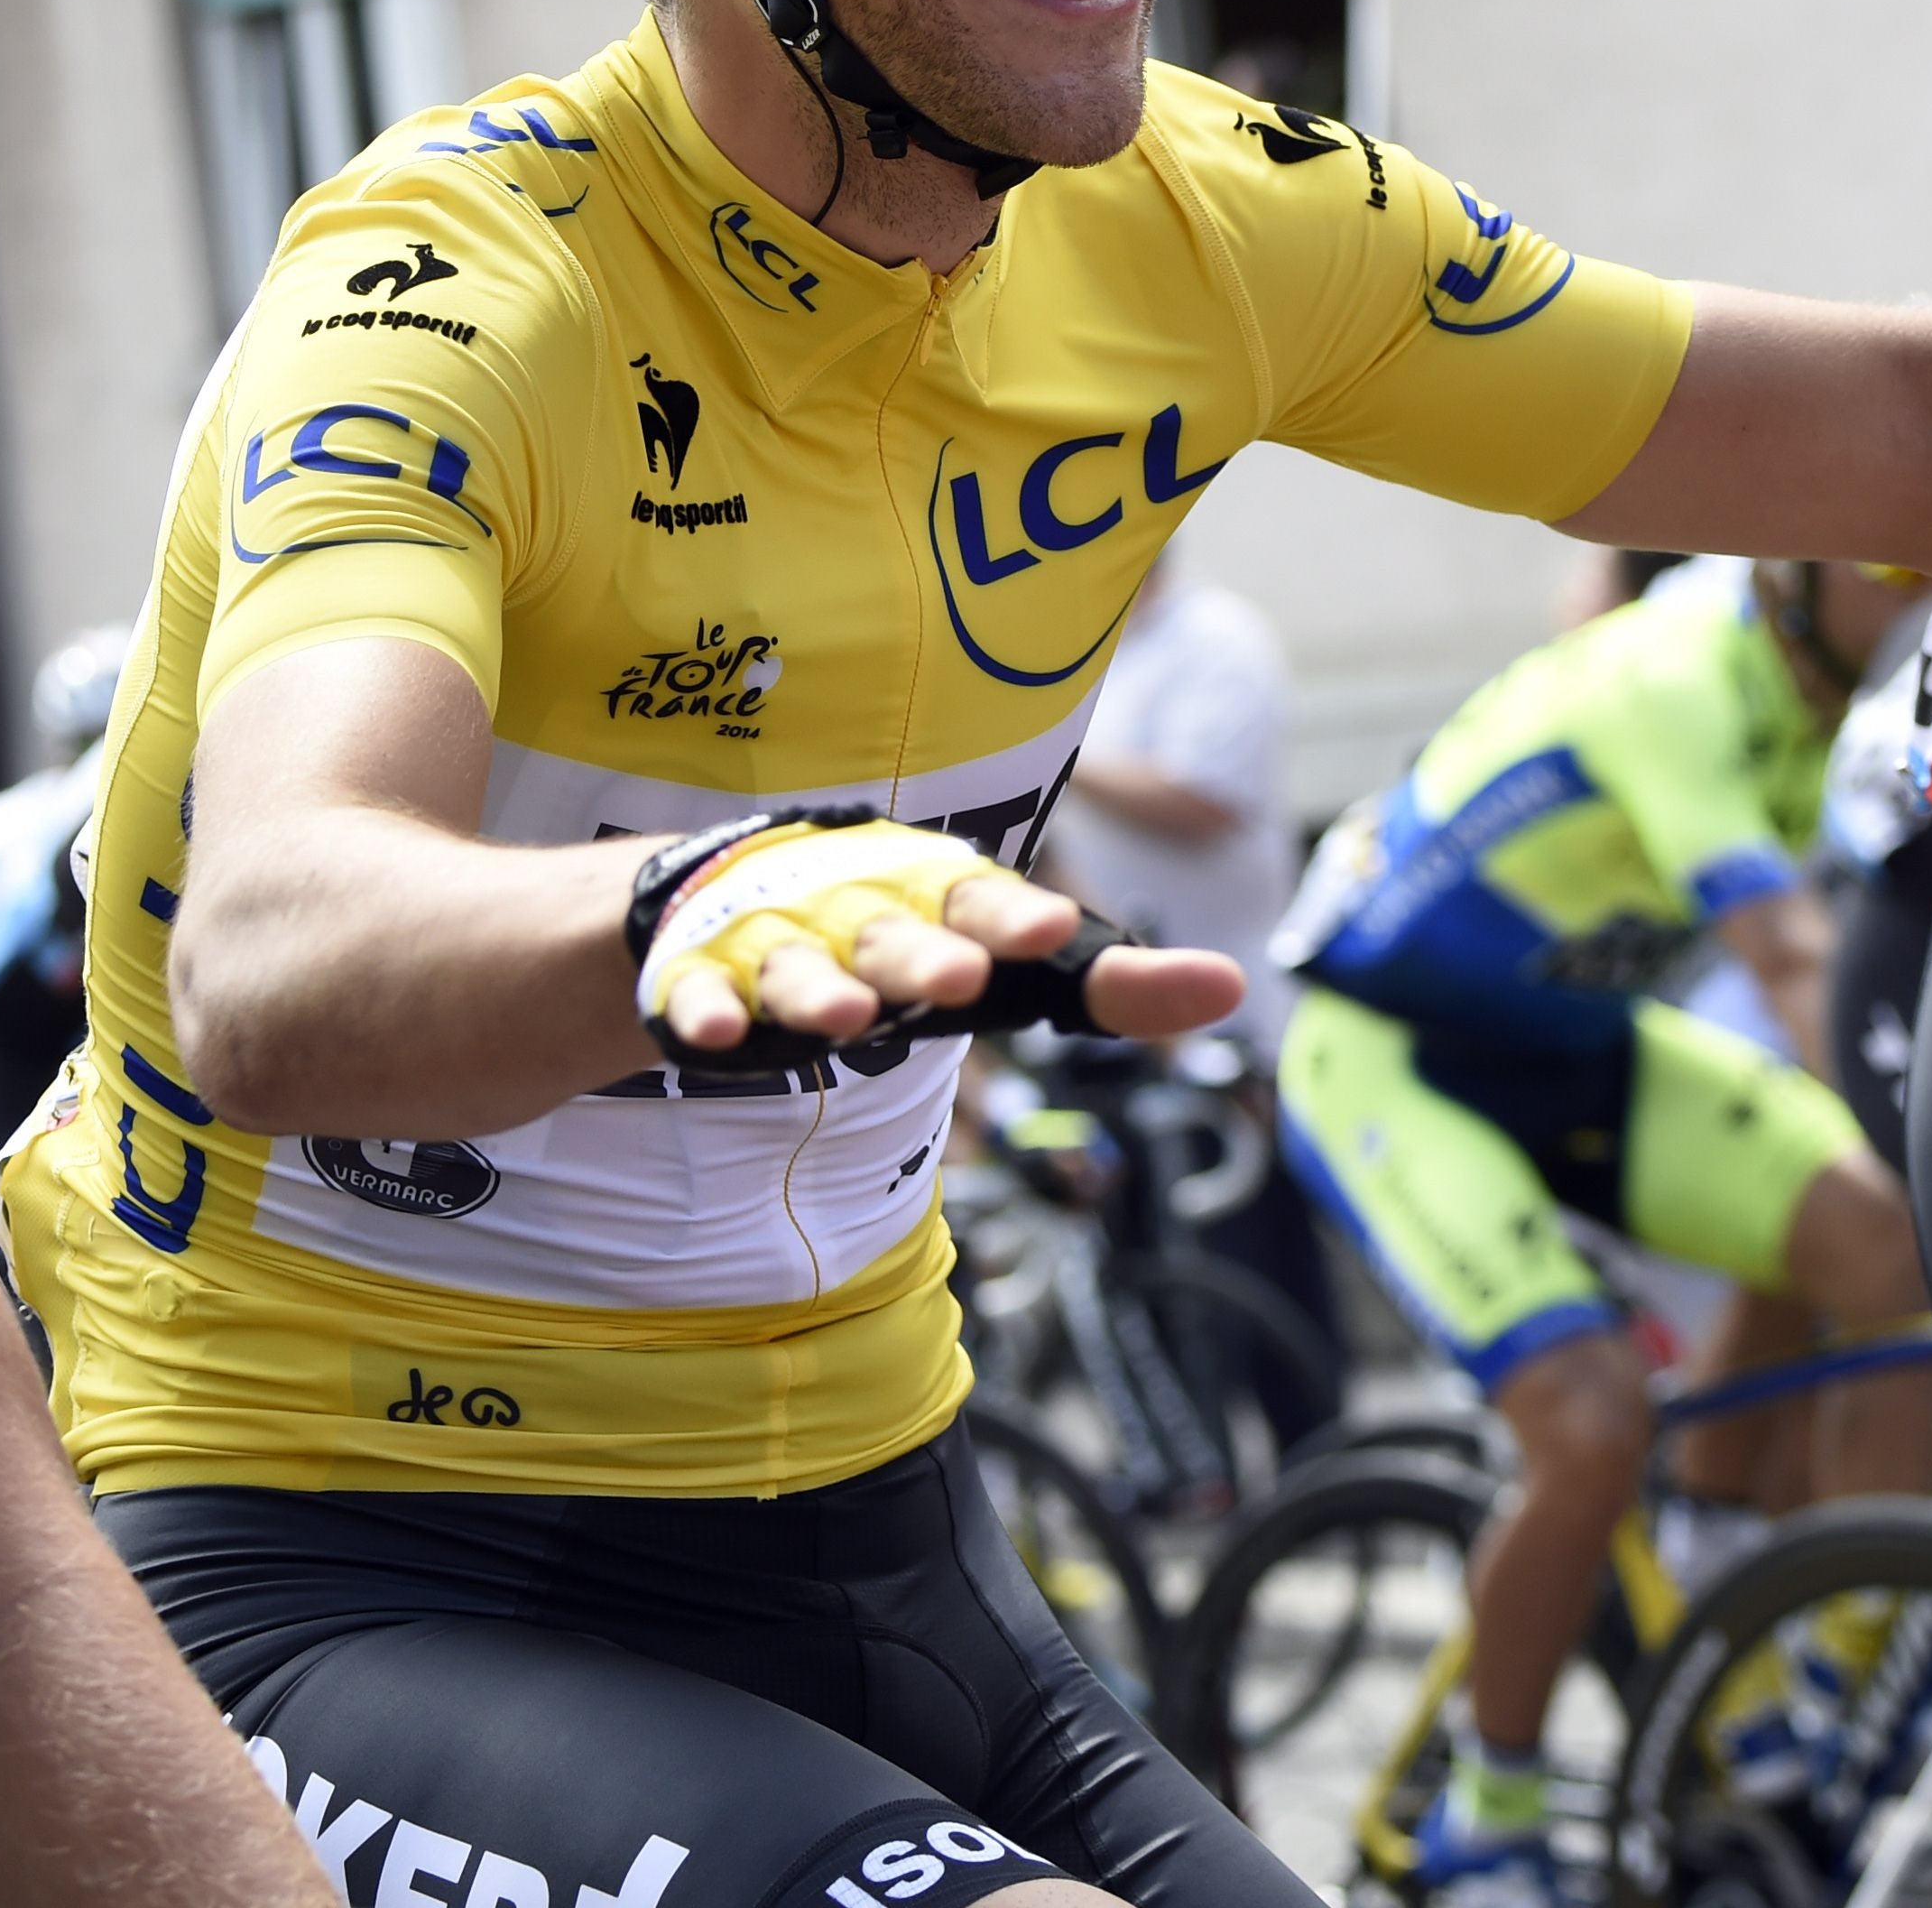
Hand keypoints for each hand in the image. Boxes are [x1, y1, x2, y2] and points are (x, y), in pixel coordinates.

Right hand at [635, 820, 1245, 1056]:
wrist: (748, 897)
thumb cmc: (911, 933)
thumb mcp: (1008, 958)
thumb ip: (1112, 983)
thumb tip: (1234, 986)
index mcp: (937, 893)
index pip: (983, 900)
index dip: (1015, 918)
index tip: (1051, 933)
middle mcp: (859, 907)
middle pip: (893, 933)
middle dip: (924, 957)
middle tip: (961, 981)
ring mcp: (775, 941)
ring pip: (796, 964)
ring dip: (819, 989)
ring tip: (848, 1019)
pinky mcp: (701, 975)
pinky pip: (697, 994)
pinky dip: (701, 1010)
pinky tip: (711, 1039)